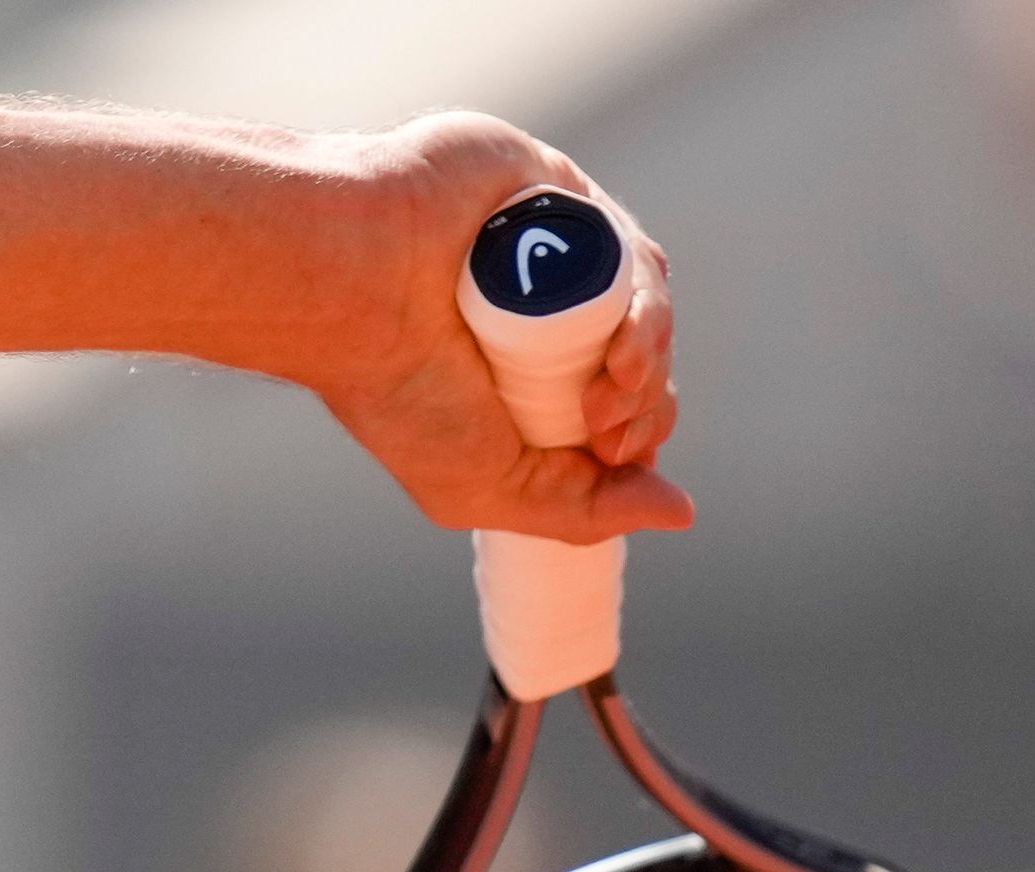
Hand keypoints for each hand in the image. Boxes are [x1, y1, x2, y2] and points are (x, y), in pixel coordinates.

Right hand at [314, 114, 694, 546]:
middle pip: (645, 360)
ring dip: (651, 355)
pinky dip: (642, 302)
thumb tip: (682, 511)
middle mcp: (543, 319)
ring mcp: (551, 253)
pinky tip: (618, 342)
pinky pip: (627, 248)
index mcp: (525, 385)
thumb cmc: (400, 394)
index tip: (609, 453)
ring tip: (613, 381)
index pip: (624, 409)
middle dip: (647, 403)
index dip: (640, 434)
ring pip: (646, 304)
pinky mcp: (557, 196)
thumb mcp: (488, 488)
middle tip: (602, 424)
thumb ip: (585, 510)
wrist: (351, 292)